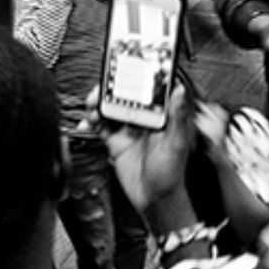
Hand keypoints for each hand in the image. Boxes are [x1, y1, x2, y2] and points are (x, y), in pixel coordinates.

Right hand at [102, 83, 198, 220]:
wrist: (155, 201)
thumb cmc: (172, 175)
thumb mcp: (177, 143)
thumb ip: (178, 116)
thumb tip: (179, 90)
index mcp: (163, 116)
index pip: (151, 90)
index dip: (139, 77)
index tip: (129, 67)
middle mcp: (146, 120)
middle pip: (127, 96)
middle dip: (113, 88)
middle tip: (103, 87)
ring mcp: (130, 130)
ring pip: (112, 108)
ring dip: (101, 103)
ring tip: (94, 103)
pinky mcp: (116, 142)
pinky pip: (102, 126)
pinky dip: (93, 121)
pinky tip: (90, 120)